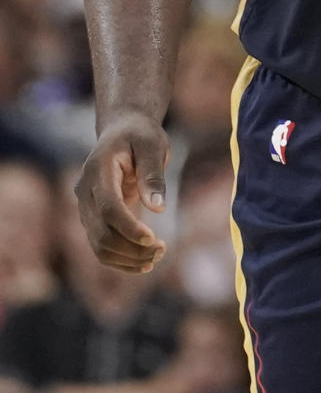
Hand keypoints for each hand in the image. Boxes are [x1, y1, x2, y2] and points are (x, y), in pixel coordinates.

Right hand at [75, 112, 169, 273]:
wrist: (122, 130)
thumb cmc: (140, 135)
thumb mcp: (152, 145)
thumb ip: (153, 175)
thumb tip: (157, 209)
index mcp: (98, 169)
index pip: (109, 207)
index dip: (129, 227)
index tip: (153, 239)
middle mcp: (85, 191)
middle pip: (101, 233)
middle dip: (132, 248)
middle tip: (162, 250)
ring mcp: (85, 206)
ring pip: (99, 245)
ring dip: (127, 258)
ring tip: (157, 256)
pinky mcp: (92, 217)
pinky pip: (101, 246)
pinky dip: (121, 259)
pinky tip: (144, 262)